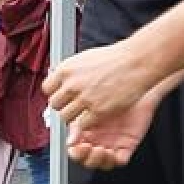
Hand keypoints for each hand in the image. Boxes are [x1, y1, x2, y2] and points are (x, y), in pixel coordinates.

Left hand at [43, 40, 165, 167]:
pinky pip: (82, 125)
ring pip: (65, 117)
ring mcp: (84, 98)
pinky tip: (96, 115)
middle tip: (74, 105)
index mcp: (67, 69)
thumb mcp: (85, 59)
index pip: (47, 89)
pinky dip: (88, 123)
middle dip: (64, 106)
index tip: (62, 96)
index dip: (55, 94)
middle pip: (54, 105)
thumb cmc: (116, 59)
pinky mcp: (97, 111)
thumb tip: (59, 78)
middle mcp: (72, 84)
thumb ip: (71, 72)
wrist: (136, 62)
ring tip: (85, 111)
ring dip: (74, 117)